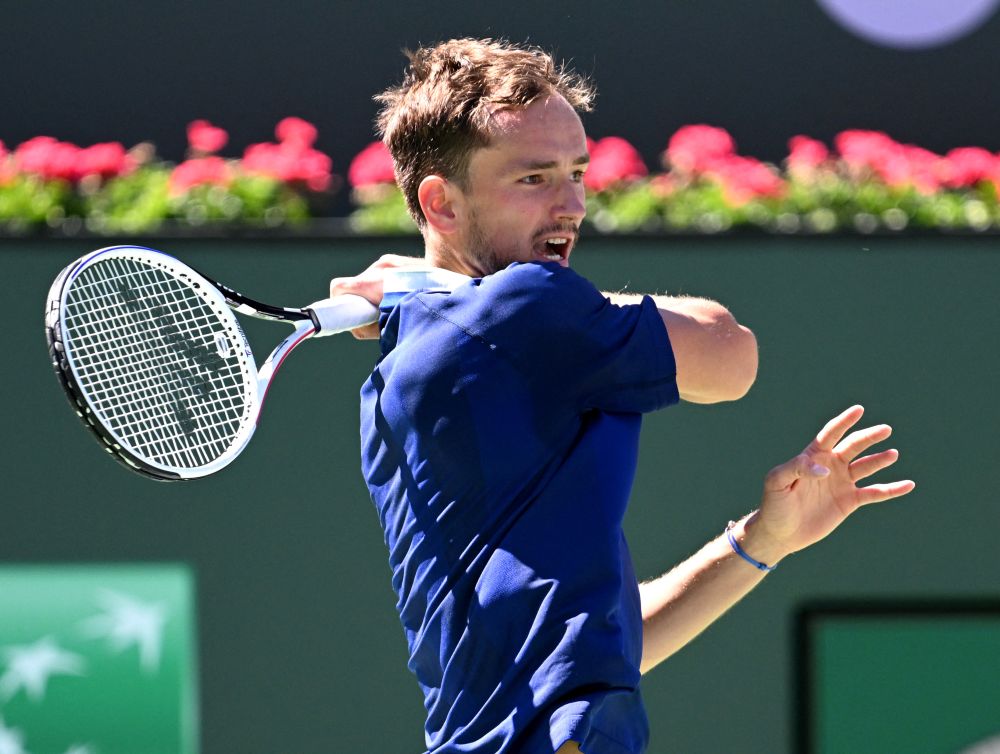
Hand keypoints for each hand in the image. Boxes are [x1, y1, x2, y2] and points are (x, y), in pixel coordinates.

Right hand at [328, 254, 424, 338]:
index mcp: (375, 283)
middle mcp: (380, 267)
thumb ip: (370, 328)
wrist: (457, 280)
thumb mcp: (394, 324)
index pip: (339, 288)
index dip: (336, 304)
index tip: (343, 316)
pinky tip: (403, 296)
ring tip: (397, 307)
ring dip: (375, 295)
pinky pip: (382, 275)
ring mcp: (390, 261)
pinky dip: (386, 287)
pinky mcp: (398, 260)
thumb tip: (356, 329)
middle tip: (377, 318)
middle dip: (360, 304)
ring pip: (368, 280)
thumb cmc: (426, 306)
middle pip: (354, 286)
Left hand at [746, 405, 914, 562]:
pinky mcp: (849, 501)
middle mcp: (830, 466)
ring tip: (892, 454)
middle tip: (886, 429)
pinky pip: (874, 493)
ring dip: (880, 459)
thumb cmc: (774, 504)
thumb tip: (825, 470)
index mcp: (812, 456)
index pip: (830, 434)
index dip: (844, 422)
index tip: (858, 410)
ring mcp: (841, 483)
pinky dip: (891, 489)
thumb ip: (797, 468)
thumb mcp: (777, 481)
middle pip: (853, 446)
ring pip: (866, 467)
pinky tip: (908, 484)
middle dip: (868, 437)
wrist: (780, 532)